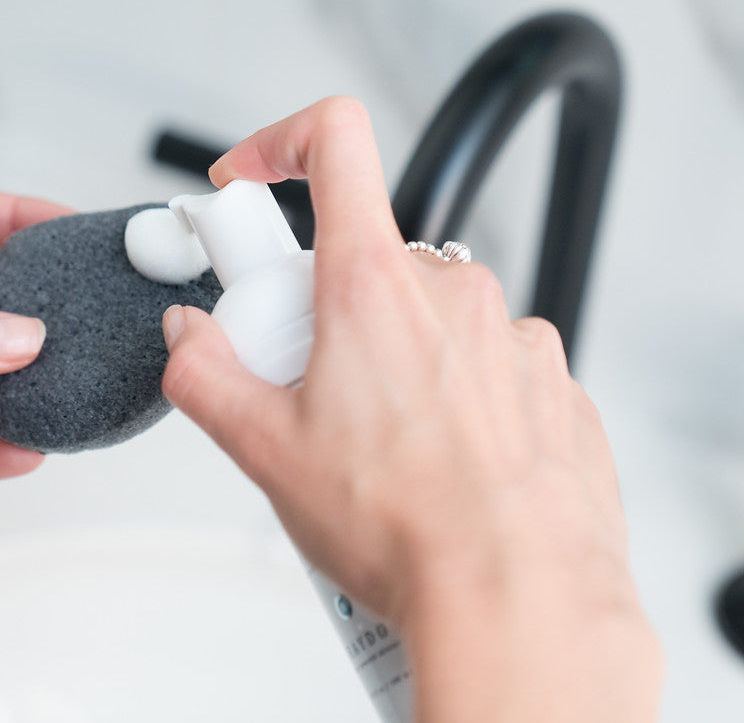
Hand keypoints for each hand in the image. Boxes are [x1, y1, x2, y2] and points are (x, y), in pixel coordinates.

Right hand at [160, 98, 661, 722]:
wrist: (520, 603)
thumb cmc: (406, 530)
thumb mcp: (265, 452)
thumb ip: (204, 375)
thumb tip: (189, 338)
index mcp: (374, 286)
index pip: (335, 143)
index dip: (282, 142)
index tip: (252, 180)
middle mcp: (454, 293)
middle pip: (369, 258)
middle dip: (329, 313)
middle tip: (313, 392)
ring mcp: (515, 339)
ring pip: (431, 321)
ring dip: (398, 364)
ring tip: (382, 453)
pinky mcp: (554, 387)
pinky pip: (490, 370)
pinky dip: (458, 404)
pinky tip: (440, 471)